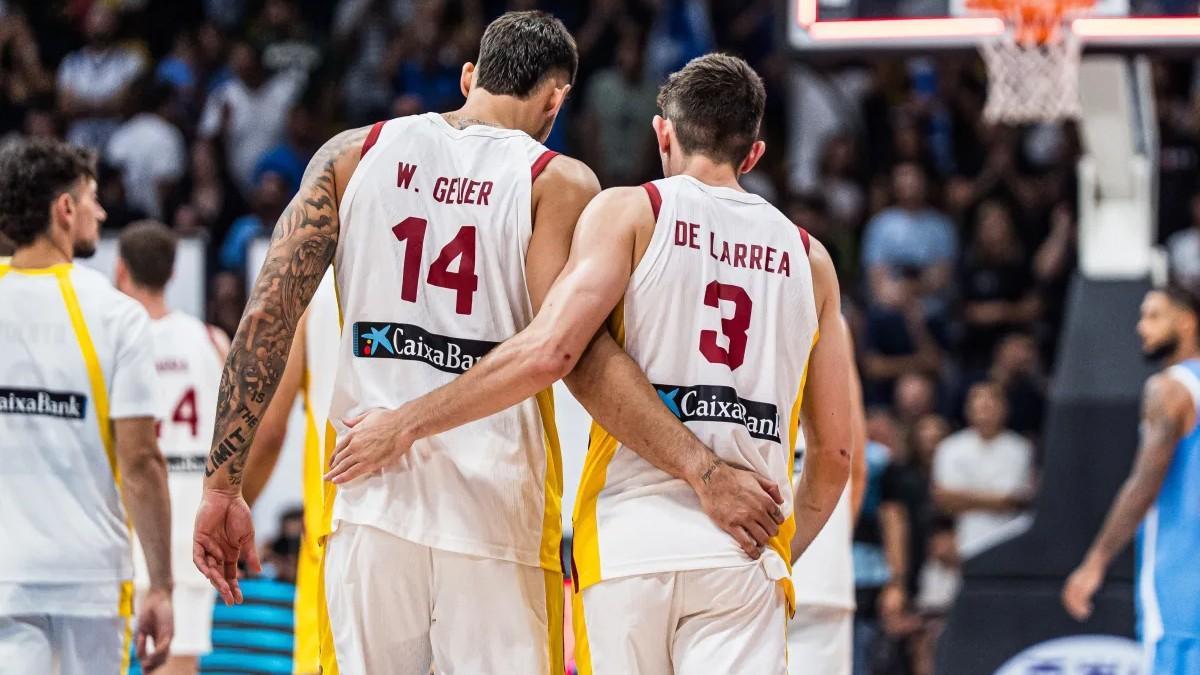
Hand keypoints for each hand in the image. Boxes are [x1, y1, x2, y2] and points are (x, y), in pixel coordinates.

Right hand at [135, 587, 172, 670]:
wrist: (157, 596)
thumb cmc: (149, 611)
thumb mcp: (142, 630)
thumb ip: (141, 643)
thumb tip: (141, 657)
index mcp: (157, 639)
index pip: (155, 657)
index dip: (148, 666)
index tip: (143, 671)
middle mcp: (164, 640)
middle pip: (161, 660)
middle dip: (152, 668)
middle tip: (145, 672)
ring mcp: (167, 637)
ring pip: (163, 656)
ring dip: (153, 663)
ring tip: (145, 665)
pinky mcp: (169, 632)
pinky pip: (163, 647)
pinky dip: (154, 653)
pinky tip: (147, 657)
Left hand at [193, 489, 261, 604]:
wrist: (227, 496)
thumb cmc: (239, 513)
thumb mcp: (248, 536)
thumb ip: (251, 554)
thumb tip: (258, 572)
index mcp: (231, 553)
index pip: (231, 575)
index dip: (235, 587)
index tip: (240, 599)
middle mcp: (218, 553)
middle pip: (220, 575)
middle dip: (225, 589)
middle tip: (231, 601)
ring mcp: (208, 547)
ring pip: (210, 569)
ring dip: (216, 579)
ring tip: (224, 589)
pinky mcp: (198, 540)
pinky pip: (198, 557)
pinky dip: (203, 566)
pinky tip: (209, 573)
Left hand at [325, 408, 413, 483]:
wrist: (401, 426)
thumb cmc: (389, 419)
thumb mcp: (369, 415)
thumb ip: (356, 420)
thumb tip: (346, 421)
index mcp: (354, 433)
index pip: (339, 447)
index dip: (334, 456)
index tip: (332, 461)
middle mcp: (354, 444)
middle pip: (339, 458)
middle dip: (332, 467)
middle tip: (328, 473)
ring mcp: (360, 454)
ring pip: (343, 467)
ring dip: (334, 474)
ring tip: (328, 479)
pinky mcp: (369, 463)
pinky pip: (352, 472)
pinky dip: (342, 478)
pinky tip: (337, 481)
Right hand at [693, 460, 784, 559]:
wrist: (712, 479)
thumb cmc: (733, 477)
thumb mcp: (756, 477)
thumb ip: (772, 487)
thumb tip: (781, 500)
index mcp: (764, 499)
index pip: (778, 517)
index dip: (776, 522)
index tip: (772, 524)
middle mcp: (757, 511)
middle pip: (772, 530)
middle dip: (770, 533)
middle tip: (765, 533)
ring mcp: (745, 519)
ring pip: (762, 538)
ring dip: (763, 542)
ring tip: (760, 543)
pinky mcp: (732, 526)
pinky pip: (746, 543)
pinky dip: (753, 551)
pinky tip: (754, 554)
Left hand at [1062, 558, 1103, 620]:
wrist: (1094, 562)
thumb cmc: (1089, 572)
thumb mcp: (1083, 579)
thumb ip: (1080, 586)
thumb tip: (1081, 595)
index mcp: (1071, 583)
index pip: (1065, 596)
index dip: (1068, 605)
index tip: (1075, 611)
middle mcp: (1073, 584)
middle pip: (1068, 600)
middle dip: (1073, 610)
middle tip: (1080, 616)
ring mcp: (1079, 585)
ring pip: (1075, 601)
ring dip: (1078, 610)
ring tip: (1085, 615)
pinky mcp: (1087, 586)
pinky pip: (1083, 599)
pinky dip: (1084, 606)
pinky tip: (1089, 608)